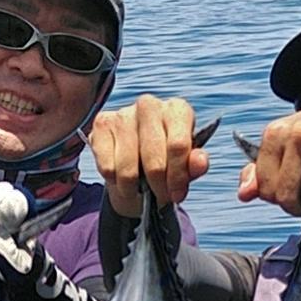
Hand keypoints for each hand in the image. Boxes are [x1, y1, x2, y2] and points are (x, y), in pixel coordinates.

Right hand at [90, 94, 210, 217]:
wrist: (135, 165)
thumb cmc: (165, 162)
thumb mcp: (184, 166)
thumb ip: (195, 165)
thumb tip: (199, 162)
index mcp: (177, 110)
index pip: (178, 145)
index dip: (177, 176)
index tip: (177, 195)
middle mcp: (149, 105)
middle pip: (154, 157)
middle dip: (157, 184)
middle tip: (159, 195)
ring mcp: (123, 113)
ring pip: (127, 165)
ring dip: (132, 187)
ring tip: (137, 189)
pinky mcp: (101, 124)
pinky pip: (107, 166)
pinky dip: (114, 180)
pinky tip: (120, 177)